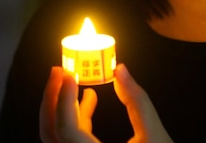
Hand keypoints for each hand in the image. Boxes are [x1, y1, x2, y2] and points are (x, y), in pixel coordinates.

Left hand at [39, 64, 173, 142]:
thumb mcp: (154, 137)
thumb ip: (137, 101)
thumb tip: (121, 71)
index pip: (65, 129)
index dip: (63, 98)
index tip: (68, 73)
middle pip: (51, 132)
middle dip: (53, 99)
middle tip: (60, 71)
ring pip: (56, 137)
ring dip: (61, 107)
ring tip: (72, 80)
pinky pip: (69, 141)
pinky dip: (74, 119)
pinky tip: (88, 99)